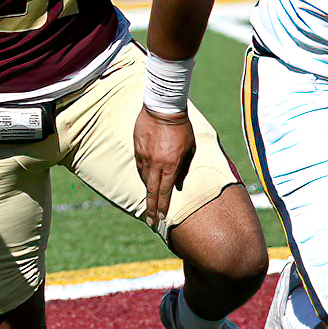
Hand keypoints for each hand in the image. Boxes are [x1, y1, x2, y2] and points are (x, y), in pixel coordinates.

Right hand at [133, 107, 194, 229]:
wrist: (163, 108)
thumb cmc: (182, 127)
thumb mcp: (190, 148)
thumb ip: (184, 167)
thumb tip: (178, 183)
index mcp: (170, 165)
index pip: (165, 192)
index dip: (163, 207)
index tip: (161, 219)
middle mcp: (155, 164)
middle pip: (152, 191)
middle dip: (151, 208)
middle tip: (151, 220)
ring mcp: (144, 157)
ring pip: (144, 179)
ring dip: (147, 192)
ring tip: (148, 203)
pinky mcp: (137, 149)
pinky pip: (139, 167)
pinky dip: (142, 176)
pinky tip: (144, 181)